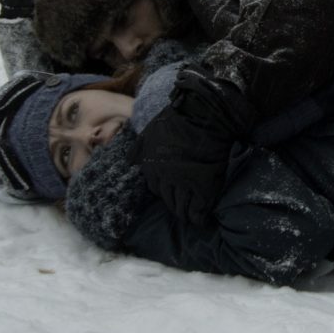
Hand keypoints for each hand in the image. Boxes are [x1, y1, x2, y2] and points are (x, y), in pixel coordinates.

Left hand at [133, 67, 253, 225]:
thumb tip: (130, 162)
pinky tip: (201, 218)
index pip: (155, 188)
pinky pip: (197, 209)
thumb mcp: (150, 132)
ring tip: (191, 216)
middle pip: (167, 200)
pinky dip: (198, 215)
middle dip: (174, 204)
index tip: (172, 191)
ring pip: (181, 208)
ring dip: (185, 212)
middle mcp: (165, 177)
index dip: (165, 190)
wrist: (204, 114)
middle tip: (183, 206)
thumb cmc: (177, 120)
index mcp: (151, 166)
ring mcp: (184, 182)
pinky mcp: (203, 185)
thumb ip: (139, 149)